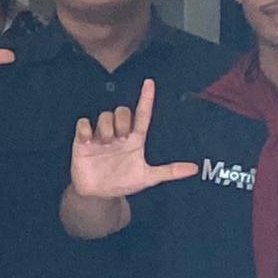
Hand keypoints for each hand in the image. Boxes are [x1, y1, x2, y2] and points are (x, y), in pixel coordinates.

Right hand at [68, 79, 200, 201]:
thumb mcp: (148, 178)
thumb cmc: (123, 183)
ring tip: (104, 143)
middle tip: (120, 138)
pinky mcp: (83, 140)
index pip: (143, 114)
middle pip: (122, 111)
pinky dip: (85, 129)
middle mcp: (119, 133)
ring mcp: (100, 135)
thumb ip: (170, 171)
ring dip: (106, 127)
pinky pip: (83, 123)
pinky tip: (89, 141)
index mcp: (135, 139)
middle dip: (122, 120)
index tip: (149, 82)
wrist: (97, 194)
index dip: (146, 98)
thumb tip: (195, 169)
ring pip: (104, 115)